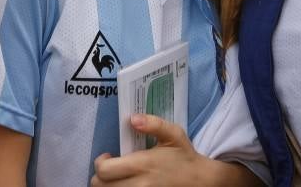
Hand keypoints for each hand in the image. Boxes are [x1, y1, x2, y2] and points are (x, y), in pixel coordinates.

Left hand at [91, 114, 257, 186]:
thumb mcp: (173, 134)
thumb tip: (132, 119)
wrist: (200, 181)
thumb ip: (153, 124)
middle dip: (100, 176)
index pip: (104, 171)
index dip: (100, 162)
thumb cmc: (184, 156)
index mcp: (142, 165)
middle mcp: (138, 184)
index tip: (108, 155)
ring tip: (117, 178)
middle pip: (100, 186)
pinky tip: (126, 184)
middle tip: (110, 168)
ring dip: (108, 185)